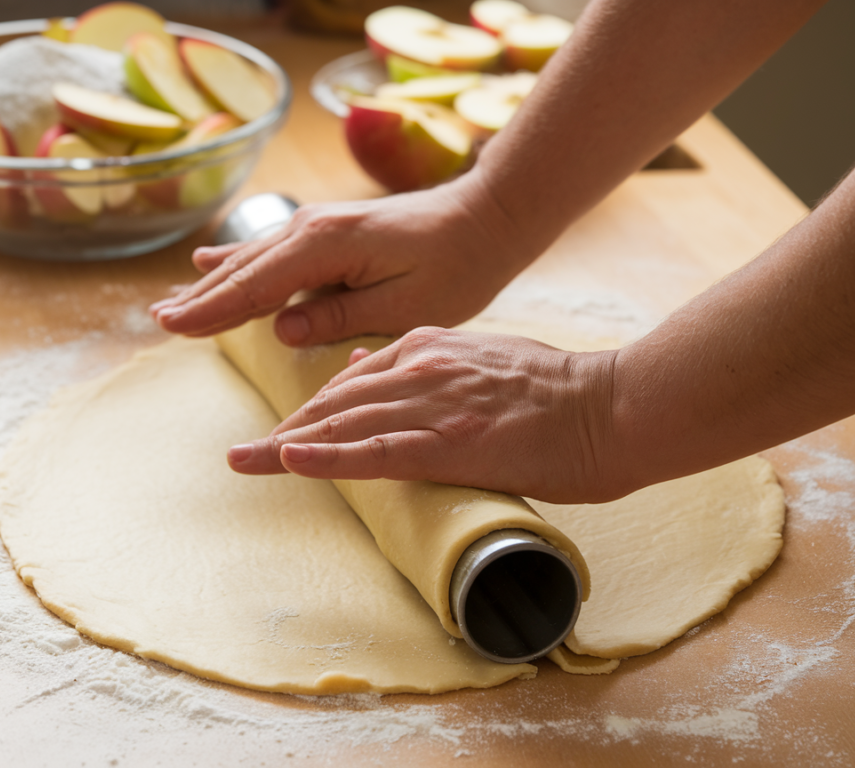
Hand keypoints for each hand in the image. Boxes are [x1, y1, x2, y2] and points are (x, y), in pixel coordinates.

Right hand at [149, 177, 527, 345]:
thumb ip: (340, 313)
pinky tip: (213, 261)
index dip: (212, 311)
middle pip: (245, 270)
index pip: (256, 287)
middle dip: (203, 298)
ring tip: (176, 302)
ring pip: (254, 258)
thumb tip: (280, 329)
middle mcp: (313, 228)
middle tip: (159, 322)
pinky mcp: (329, 230)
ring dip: (215, 281)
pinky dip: (240, 261)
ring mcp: (319, 224)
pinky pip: (272, 249)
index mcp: (328, 246)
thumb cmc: (457, 265)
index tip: (173, 329)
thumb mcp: (407, 304)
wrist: (485, 216)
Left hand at [227, 327, 621, 503]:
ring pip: (346, 424)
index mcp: (429, 346)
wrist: (611, 405)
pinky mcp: (454, 442)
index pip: (352, 380)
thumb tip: (360, 365)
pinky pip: (379, 452)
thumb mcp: (479, 358)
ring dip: (289, 445)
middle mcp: (423, 368)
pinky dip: (331, 458)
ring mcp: (437, 404)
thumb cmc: (554, 391)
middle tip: (244, 453)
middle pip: (337, 401)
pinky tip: (290, 461)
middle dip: (288, 429)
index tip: (284, 433)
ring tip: (244, 461)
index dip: (312, 411)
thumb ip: (422, 361)